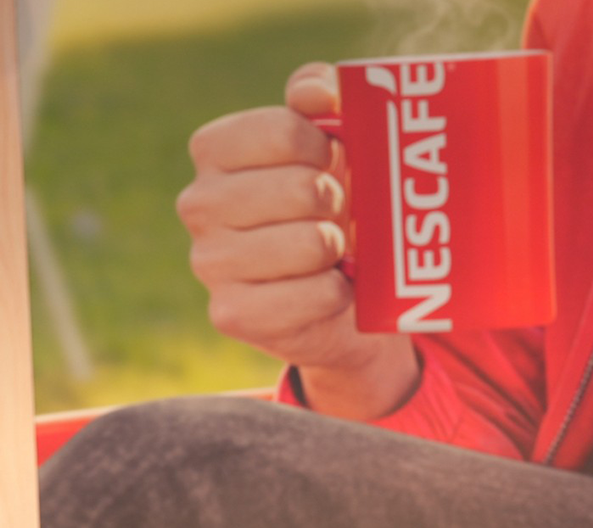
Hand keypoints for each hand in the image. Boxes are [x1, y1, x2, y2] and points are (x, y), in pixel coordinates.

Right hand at [175, 61, 417, 418]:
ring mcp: (210, 262)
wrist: (338, 296)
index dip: (325, 148)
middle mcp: (198, 204)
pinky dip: (338, 294)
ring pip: (311, 244)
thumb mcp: (330, 145)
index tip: (330, 162)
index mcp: (215, 151)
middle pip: (301, 188)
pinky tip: (329, 290)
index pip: (283, 130)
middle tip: (333, 216)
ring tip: (330, 253)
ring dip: (337, 250)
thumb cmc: (330, 209)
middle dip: (336, 204)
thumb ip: (321, 98)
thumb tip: (318, 92)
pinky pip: (315, 295)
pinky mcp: (232, 314)